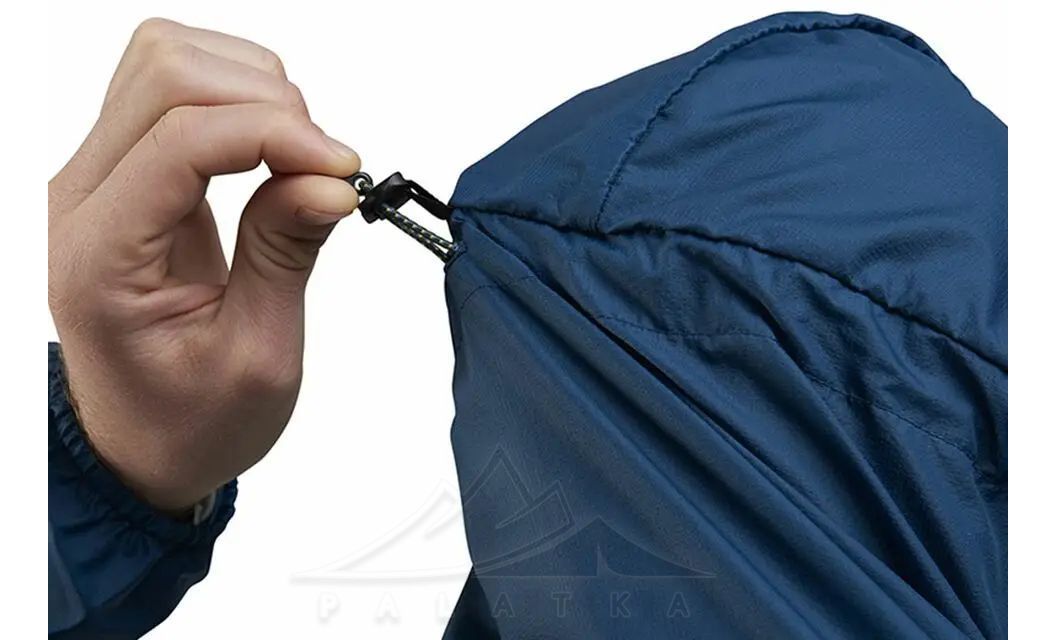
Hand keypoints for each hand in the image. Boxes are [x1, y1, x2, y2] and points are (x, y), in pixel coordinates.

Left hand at [48, 19, 360, 512]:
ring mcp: (98, 176)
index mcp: (102, 257)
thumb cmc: (189, 419)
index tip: (343, 170)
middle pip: (166, 71)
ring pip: (167, 60)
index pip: (182, 138)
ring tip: (300, 155)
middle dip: (267, 101)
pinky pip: (175, 86)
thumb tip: (331, 180)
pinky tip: (275, 147)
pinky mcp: (127, 169)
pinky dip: (241, 96)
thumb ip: (286, 253)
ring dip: (253, 88)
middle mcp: (82, 199)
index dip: (276, 134)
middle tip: (324, 166)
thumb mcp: (257, 355)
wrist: (143, 440)